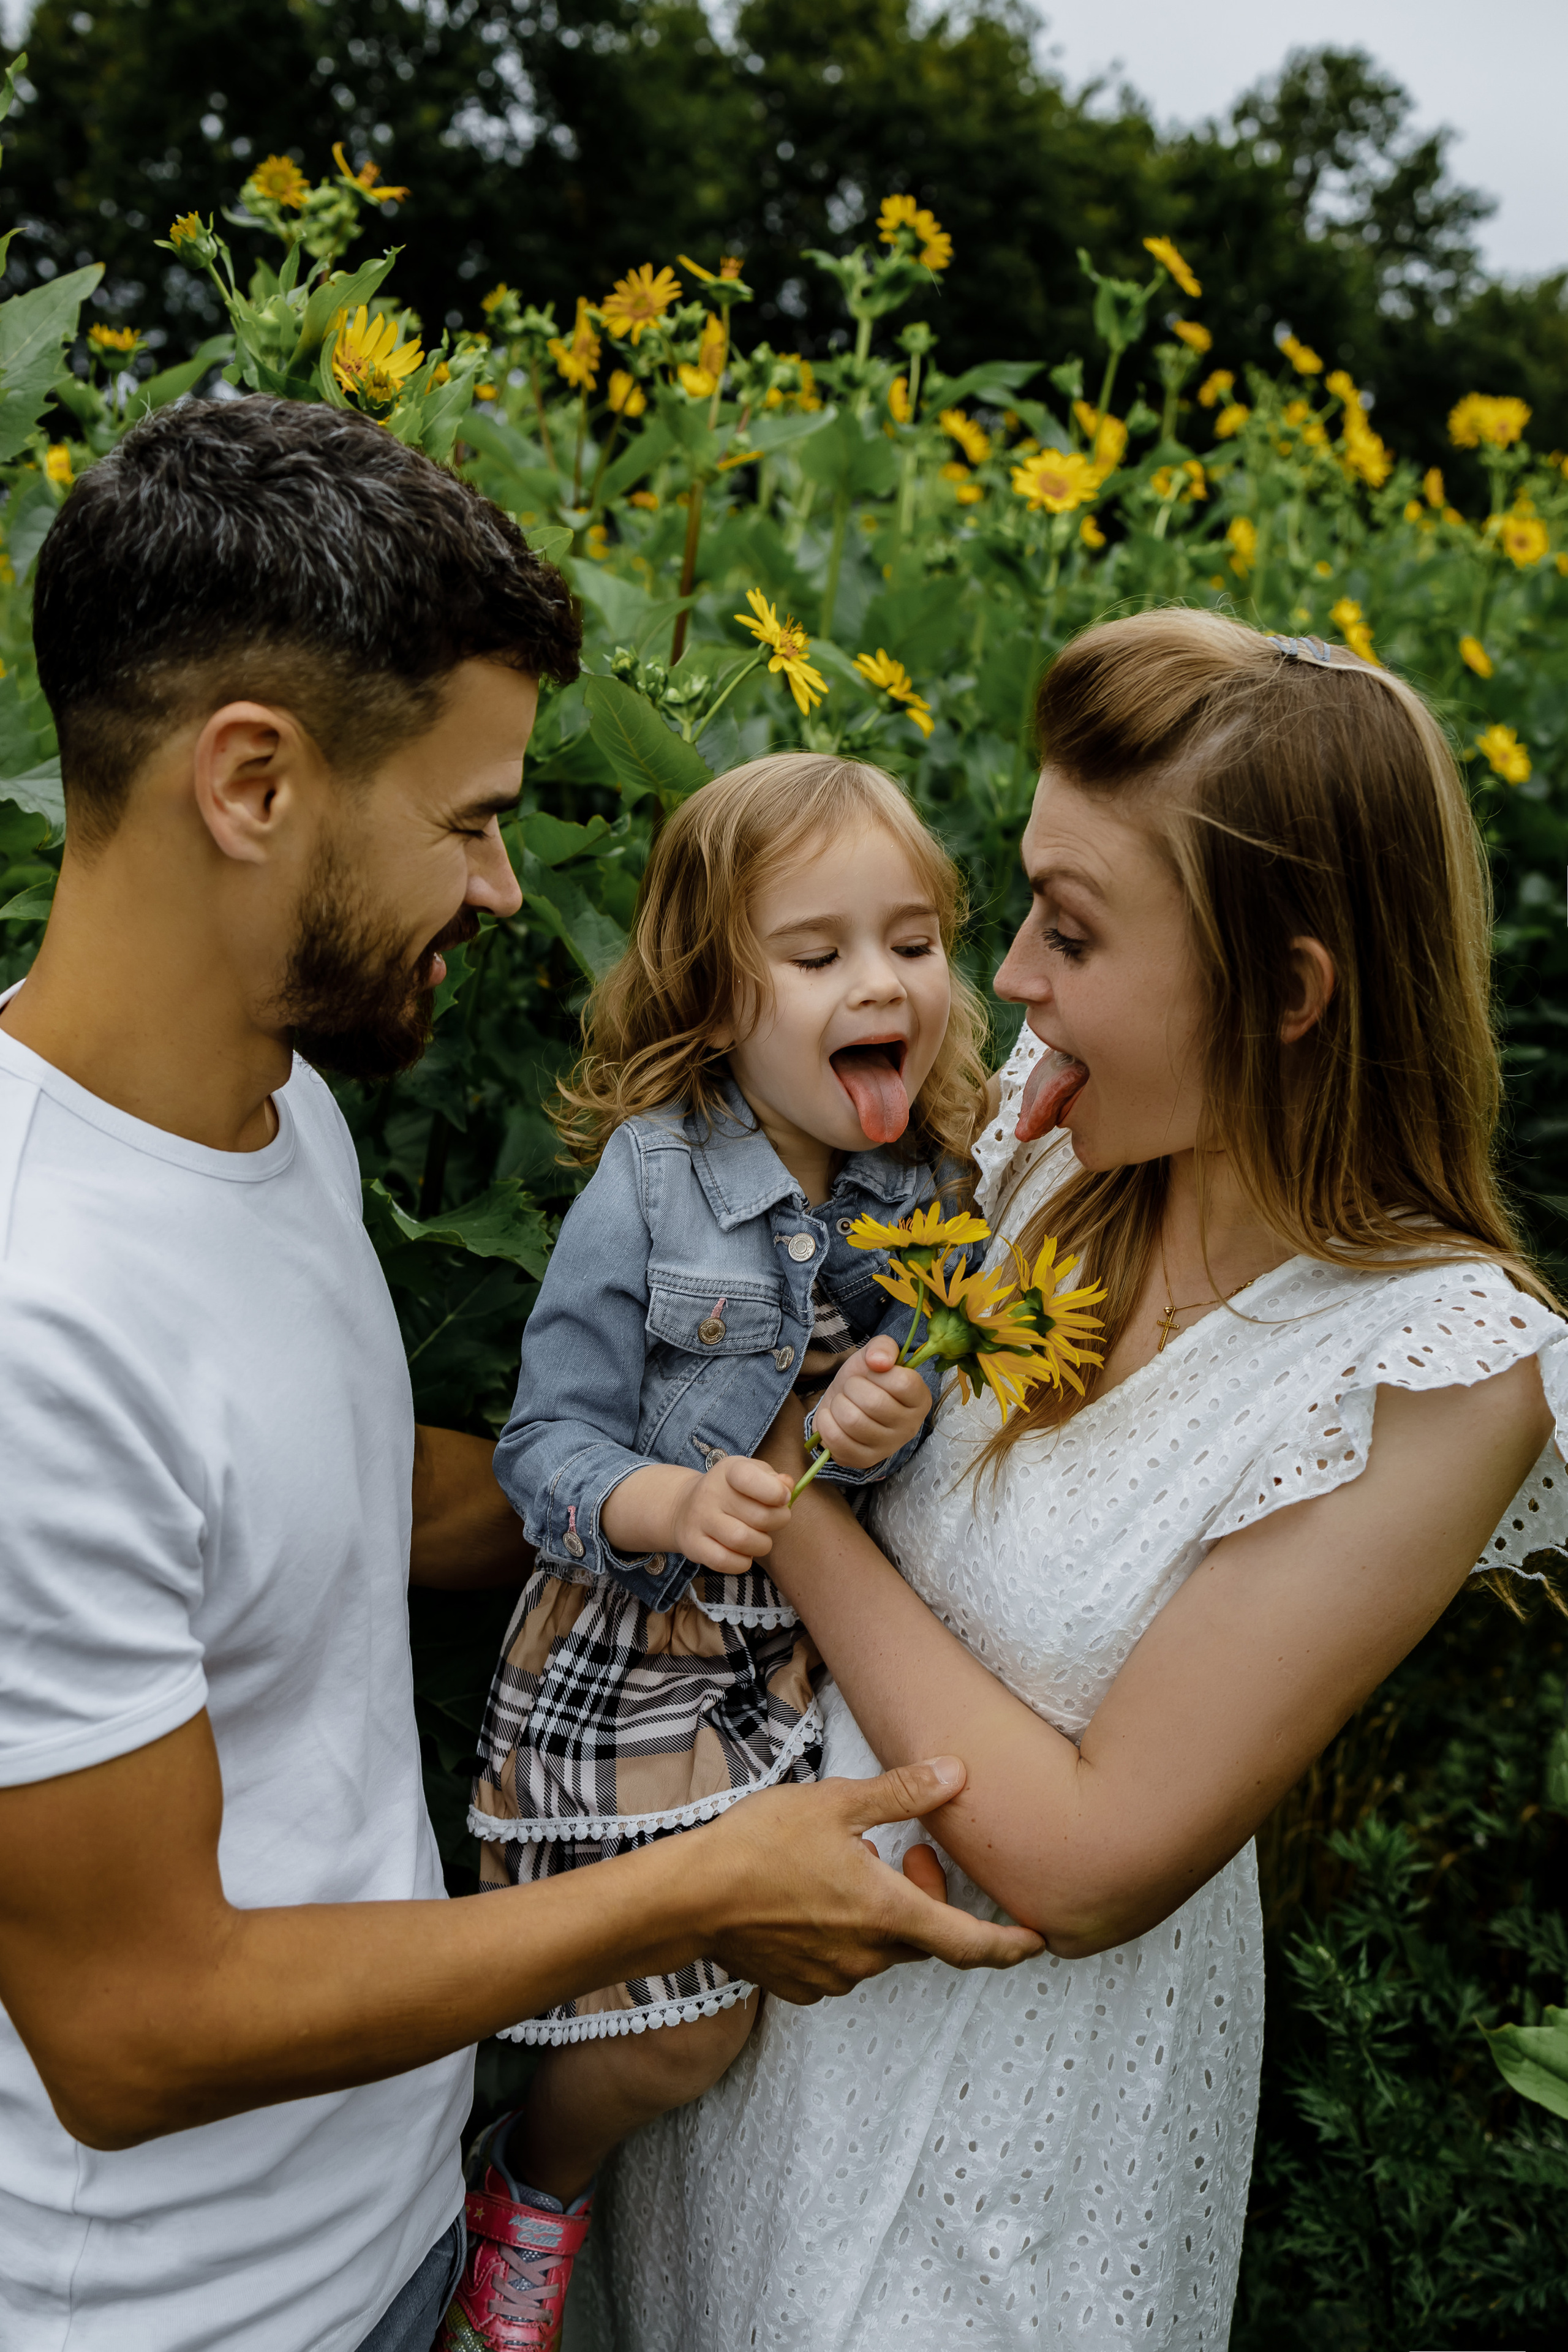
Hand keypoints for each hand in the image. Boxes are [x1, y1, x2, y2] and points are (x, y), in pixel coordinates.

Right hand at [671, 1453, 793, 1574]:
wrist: (684, 1507)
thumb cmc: (730, 1491)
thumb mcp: (751, 1474)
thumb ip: (774, 1479)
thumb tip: (789, 1487)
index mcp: (728, 1471)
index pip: (749, 1478)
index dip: (775, 1492)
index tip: (784, 1498)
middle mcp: (710, 1493)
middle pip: (759, 1516)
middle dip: (778, 1522)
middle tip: (776, 1520)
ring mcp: (699, 1520)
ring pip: (742, 1541)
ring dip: (762, 1545)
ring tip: (760, 1539)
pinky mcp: (693, 1545)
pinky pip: (725, 1562)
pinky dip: (742, 1563)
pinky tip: (743, 1554)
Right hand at [699, 1757, 1041, 2000]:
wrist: (688, 1898)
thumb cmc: (760, 1844)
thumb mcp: (836, 1804)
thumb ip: (902, 1794)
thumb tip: (958, 1774)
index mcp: (887, 1914)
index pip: (970, 1944)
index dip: (1010, 1946)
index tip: (1039, 1941)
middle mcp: (868, 1956)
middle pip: (925, 1939)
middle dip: (931, 1900)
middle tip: (910, 1850)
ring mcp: (833, 1976)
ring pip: (883, 1949)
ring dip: (886, 1915)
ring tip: (855, 1865)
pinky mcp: (802, 1986)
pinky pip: (844, 1963)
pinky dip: (848, 1933)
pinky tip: (818, 1897)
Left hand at [813, 1334, 931, 1469]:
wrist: (845, 1401)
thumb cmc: (865, 1378)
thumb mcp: (875, 1354)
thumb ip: (883, 1347)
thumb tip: (878, 1361)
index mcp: (920, 1399)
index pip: (903, 1383)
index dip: (879, 1373)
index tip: (873, 1371)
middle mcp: (910, 1427)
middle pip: (874, 1403)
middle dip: (852, 1387)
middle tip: (852, 1387)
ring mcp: (888, 1447)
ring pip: (853, 1421)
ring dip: (838, 1404)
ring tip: (842, 1401)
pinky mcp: (864, 1460)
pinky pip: (838, 1441)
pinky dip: (826, 1422)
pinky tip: (831, 1416)